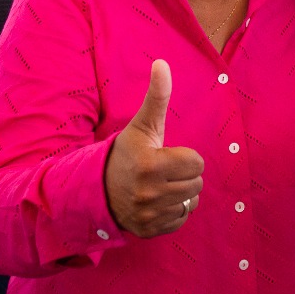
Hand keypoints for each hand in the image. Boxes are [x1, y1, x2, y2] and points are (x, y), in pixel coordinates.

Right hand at [102, 60, 204, 237]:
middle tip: (163, 170)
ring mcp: (149, 215)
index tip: (165, 155)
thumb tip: (162, 63)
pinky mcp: (150, 231)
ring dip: (180, 193)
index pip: (196, 162)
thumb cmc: (126, 153)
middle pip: (197, 183)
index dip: (184, 156)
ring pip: (191, 202)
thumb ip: (156, 96)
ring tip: (161, 185)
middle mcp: (150, 194)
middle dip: (184, 174)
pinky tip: (158, 202)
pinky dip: (174, 211)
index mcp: (151, 166)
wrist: (97, 188)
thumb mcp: (142, 125)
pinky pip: (181, 219)